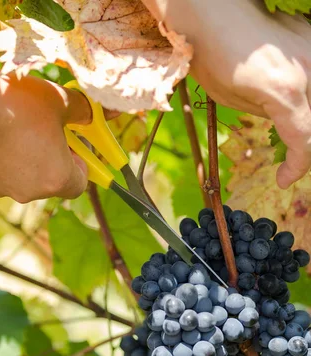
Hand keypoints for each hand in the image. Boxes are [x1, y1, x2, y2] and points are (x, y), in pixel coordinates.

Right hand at [0, 71, 91, 201]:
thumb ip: (84, 111)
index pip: (79, 185)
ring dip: (24, 157)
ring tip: (14, 127)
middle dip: (50, 158)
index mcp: (57, 179)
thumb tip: (101, 112)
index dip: (79, 165)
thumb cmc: (17, 104)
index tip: (72, 144)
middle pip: (49, 180)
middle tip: (44, 130)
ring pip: (21, 177)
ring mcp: (2, 189)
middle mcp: (31, 193)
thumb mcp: (59, 100)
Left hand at [143, 0, 310, 188]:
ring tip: (293, 132)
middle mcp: (309, 70)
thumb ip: (268, 114)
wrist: (213, 9)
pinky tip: (297, 98)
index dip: (298, 166)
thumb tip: (286, 123)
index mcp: (286, 92)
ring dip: (307, 119)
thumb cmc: (212, 55)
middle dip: (306, 145)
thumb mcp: (232, 99)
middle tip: (291, 158)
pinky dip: (308, 94)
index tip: (284, 180)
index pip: (305, 140)